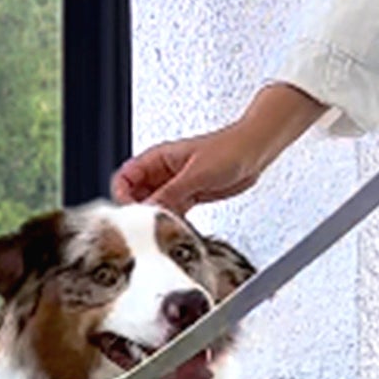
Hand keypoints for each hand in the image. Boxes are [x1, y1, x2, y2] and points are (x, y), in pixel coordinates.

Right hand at [111, 118, 266, 215]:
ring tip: (161, 230)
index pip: (125, 178)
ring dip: (155, 218)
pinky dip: (171, 221)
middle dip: (137, 210)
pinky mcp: (189, 196)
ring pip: (154, 206)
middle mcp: (163, 172)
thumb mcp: (197, 173)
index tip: (131, 212)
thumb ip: (171, 193)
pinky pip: (172, 212)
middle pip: (135, 195)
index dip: (123, 195)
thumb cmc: (229, 148)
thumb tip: (148, 209)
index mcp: (157, 159)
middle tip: (145, 225)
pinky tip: (175, 229)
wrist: (255, 151)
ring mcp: (176, 185)